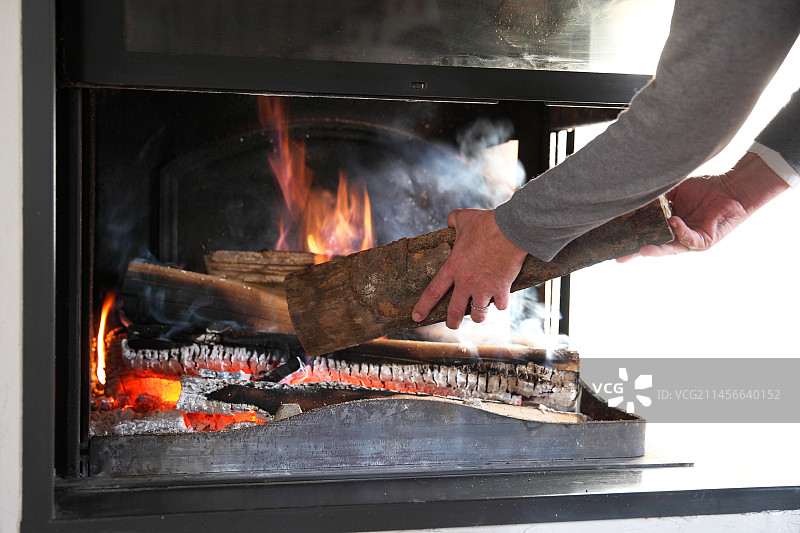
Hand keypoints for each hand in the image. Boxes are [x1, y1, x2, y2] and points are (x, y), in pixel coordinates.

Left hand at [411, 209, 527, 328]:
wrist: (511, 230)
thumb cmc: (486, 224)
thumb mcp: (464, 218)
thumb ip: (453, 220)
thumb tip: (450, 221)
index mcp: (453, 267)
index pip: (433, 291)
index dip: (423, 306)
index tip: (417, 317)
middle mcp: (466, 282)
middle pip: (455, 311)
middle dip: (452, 322)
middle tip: (452, 325)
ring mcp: (484, 288)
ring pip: (478, 314)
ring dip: (477, 316)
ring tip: (477, 314)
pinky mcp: (502, 289)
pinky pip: (500, 305)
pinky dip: (500, 304)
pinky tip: (500, 301)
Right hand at [617, 152, 788, 261]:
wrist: (731, 187)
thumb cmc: (703, 187)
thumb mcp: (674, 190)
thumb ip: (658, 197)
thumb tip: (635, 196)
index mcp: (667, 223)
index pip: (647, 232)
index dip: (631, 237)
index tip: (614, 243)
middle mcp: (677, 234)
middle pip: (654, 246)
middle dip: (637, 253)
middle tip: (621, 258)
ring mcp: (690, 239)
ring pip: (671, 248)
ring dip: (657, 250)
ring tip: (643, 251)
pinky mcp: (705, 241)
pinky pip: (690, 239)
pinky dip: (681, 231)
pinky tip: (674, 222)